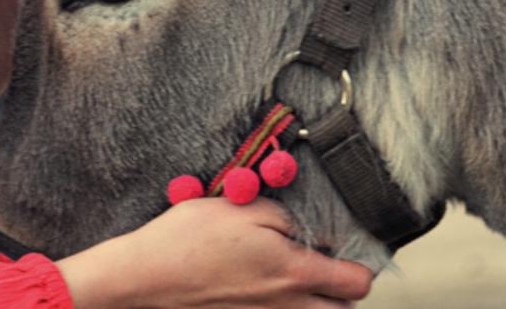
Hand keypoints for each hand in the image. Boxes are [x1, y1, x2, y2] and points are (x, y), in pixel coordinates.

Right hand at [56, 198, 372, 307]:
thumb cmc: (189, 239)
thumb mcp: (243, 208)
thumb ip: (288, 218)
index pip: (357, 282)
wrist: (144, 277)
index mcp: (294, 273)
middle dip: (344, 290)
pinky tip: (269, 290)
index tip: (347, 247)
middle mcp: (288, 307)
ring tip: (300, 278)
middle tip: (327, 264)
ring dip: (319, 304)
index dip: (361, 263)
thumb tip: (318, 231)